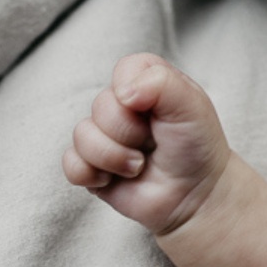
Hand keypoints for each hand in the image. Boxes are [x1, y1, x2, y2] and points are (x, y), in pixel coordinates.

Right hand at [63, 53, 230, 236]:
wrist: (194, 197)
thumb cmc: (196, 148)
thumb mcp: (192, 106)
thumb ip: (162, 83)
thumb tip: (124, 92)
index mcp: (146, 81)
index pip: (124, 69)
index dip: (135, 92)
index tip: (156, 112)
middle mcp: (122, 105)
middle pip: (101, 105)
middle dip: (130, 132)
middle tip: (153, 144)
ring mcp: (104, 135)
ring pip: (82, 135)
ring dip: (114, 157)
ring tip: (139, 166)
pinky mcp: (91, 165)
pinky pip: (70, 163)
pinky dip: (92, 175)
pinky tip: (113, 179)